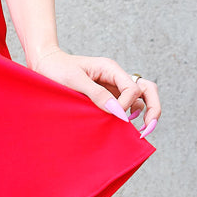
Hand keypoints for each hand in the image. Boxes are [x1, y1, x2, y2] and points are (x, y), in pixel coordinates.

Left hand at [30, 46, 160, 137]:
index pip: (133, 89)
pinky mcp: (106, 97)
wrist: (43, 64)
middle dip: (153, 109)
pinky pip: (125, 107)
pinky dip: (128, 117)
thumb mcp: (75, 80)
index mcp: (111, 69)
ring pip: (139, 100)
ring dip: (143, 114)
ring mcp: (112, 88)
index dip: (126, 105)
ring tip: (137, 132)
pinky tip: (121, 127)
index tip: (113, 115)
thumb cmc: (56, 68)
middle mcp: (116, 78)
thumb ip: (97, 94)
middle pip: (147, 90)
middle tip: (148, 128)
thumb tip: (119, 112)